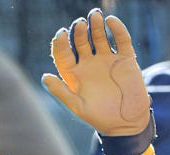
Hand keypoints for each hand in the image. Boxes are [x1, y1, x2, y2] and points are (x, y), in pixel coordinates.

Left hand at [42, 9, 149, 135]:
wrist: (125, 124)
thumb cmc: (98, 117)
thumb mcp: (77, 107)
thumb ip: (61, 91)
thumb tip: (44, 77)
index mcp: (74, 74)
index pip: (63, 54)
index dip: (60, 43)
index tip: (60, 34)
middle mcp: (88, 64)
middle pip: (80, 42)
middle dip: (79, 31)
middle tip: (79, 24)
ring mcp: (106, 60)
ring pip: (99, 37)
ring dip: (96, 26)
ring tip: (94, 16)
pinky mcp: (125, 59)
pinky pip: (121, 40)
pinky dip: (117, 29)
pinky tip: (111, 21)